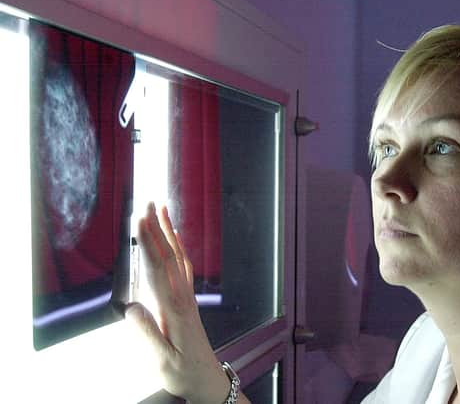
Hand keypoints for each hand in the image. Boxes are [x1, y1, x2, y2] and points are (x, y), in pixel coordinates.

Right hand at [125, 202, 230, 403]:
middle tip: (148, 202)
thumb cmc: (183, 371)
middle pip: (169, 255)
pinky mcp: (188, 300)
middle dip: (157, 228)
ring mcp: (187, 296)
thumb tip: (130, 308)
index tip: (140, 221)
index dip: (148, 244)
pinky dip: (177, 248)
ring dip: (168, 232)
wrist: (207, 378)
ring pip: (178, 257)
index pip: (158, 269)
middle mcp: (182, 296)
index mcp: (173, 308)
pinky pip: (183, 267)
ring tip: (161, 210)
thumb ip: (147, 334)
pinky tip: (173, 240)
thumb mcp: (162, 361)